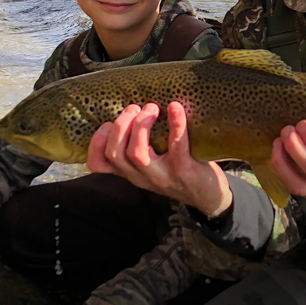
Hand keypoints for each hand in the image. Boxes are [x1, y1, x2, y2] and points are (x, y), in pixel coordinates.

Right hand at [86, 101, 231, 217]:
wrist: (209, 197)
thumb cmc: (178, 172)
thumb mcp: (152, 166)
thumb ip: (138, 147)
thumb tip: (129, 109)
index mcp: (130, 173)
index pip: (99, 165)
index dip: (96, 142)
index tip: (107, 123)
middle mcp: (141, 176)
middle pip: (115, 154)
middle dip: (120, 126)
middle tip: (134, 108)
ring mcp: (162, 175)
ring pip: (137, 153)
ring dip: (140, 126)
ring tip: (151, 108)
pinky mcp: (184, 170)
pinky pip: (176, 145)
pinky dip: (175, 124)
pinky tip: (175, 108)